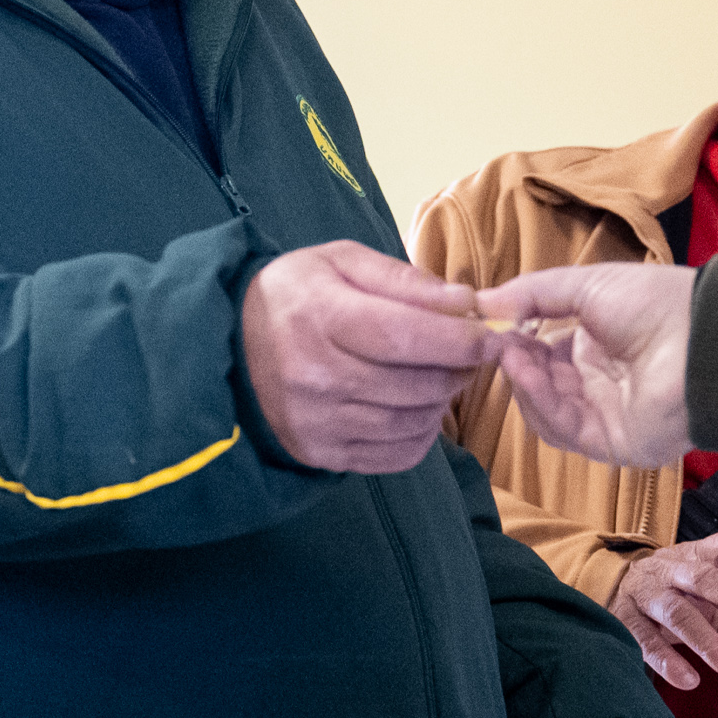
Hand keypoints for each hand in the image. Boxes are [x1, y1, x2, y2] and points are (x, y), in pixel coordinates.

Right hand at [240, 242, 492, 473]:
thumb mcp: (339, 262)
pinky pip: (395, 455)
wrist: (229, 348)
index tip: (488, 335)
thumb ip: (403, 278)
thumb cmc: (293, 295)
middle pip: (416, 384)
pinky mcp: (321, 453)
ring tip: (441, 376)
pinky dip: (421, 434)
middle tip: (468, 353)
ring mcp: (317, 421)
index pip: (406, 336)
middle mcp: (315, 376)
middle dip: (459, 369)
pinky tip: (417, 407)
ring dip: (442, 400)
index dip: (460, 340)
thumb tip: (464, 301)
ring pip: (412, 422)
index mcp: (320, 317)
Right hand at [478, 264, 694, 468]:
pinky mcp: (610, 443)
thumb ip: (532, 294)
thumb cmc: (654, 303)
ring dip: (523, 383)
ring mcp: (604, 415)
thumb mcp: (585, 285)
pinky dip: (540, 400)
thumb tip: (481, 302)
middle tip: (494, 343)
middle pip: (538, 385)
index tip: (490, 326)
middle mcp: (597, 383)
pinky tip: (526, 372)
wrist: (700, 337)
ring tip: (511, 355)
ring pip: (544, 410)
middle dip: (515, 363)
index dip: (516, 342)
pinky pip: (563, 428)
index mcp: (595, 346)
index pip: (542, 353)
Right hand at [612, 530, 717, 689]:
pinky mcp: (625, 620)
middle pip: (700, 578)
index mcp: (693, 557)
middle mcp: (669, 570)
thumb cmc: (672, 592)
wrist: (611, 588)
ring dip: (703, 638)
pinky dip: (667, 661)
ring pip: (675, 612)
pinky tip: (688, 678)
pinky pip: (645, 640)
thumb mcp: (705, 598)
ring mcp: (645, 594)